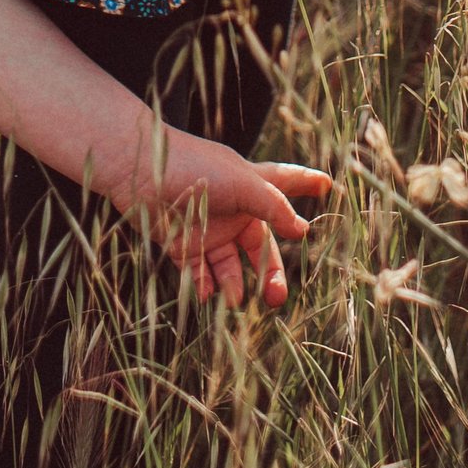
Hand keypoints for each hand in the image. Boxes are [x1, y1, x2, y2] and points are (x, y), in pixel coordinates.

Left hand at [118, 134, 329, 305]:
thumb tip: (302, 230)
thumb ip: (273, 206)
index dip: (305, 184)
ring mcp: (208, 229)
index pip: (284, 184)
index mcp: (249, 186)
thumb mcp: (243, 183)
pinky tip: (206, 293)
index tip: (328, 185)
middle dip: (270, 272)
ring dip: (236, 286)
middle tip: (276, 297)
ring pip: (230, 266)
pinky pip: (199, 274)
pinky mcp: (182, 245)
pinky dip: (205, 287)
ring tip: (236, 300)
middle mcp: (231, 210)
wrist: (139, 171)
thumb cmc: (194, 167)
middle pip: (260, 245)